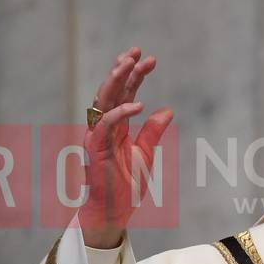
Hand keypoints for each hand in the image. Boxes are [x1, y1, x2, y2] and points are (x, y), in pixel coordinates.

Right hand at [79, 47, 172, 248]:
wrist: (113, 211)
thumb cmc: (125, 185)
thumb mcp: (145, 153)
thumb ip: (152, 131)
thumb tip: (167, 110)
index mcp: (115, 127)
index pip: (123, 94)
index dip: (134, 76)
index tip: (148, 59)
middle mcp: (103, 127)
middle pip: (111, 91)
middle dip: (123, 70)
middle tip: (137, 52)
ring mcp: (97, 136)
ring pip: (103, 101)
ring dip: (116, 81)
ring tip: (129, 63)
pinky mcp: (96, 149)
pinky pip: (106, 125)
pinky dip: (121, 113)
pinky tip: (139, 104)